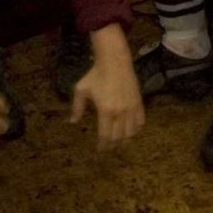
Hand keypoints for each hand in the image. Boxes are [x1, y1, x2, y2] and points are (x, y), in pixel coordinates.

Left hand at [70, 27, 144, 148]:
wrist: (114, 61)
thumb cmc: (95, 75)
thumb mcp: (81, 89)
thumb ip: (77, 107)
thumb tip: (72, 122)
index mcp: (106, 111)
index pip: (105, 135)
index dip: (103, 145)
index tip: (100, 151)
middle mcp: (120, 113)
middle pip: (118, 137)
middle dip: (113, 145)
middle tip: (108, 148)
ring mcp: (131, 109)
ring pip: (131, 132)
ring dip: (125, 140)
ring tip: (119, 143)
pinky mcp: (139, 103)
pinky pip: (140, 122)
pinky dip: (136, 129)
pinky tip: (131, 131)